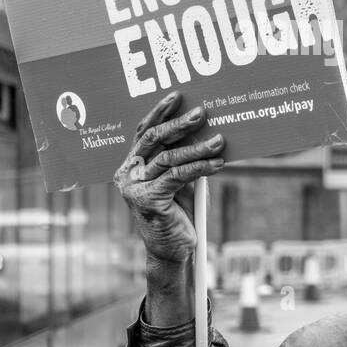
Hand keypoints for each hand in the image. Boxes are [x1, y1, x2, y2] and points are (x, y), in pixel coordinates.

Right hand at [113, 91, 224, 263]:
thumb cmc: (177, 212)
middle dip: (179, 123)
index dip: (159, 112)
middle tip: (201, 112)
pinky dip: (201, 167)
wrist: (172, 250)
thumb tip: (201, 127)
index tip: (178, 96)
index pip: (143, 132)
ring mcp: (135, 188)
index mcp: (130, 165)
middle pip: (153, 139)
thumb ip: (182, 155)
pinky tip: (218, 164)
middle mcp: (127, 174)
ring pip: (169, 158)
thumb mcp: (179, 178)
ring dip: (197, 148)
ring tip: (219, 141)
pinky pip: (178, 176)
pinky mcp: (149, 200)